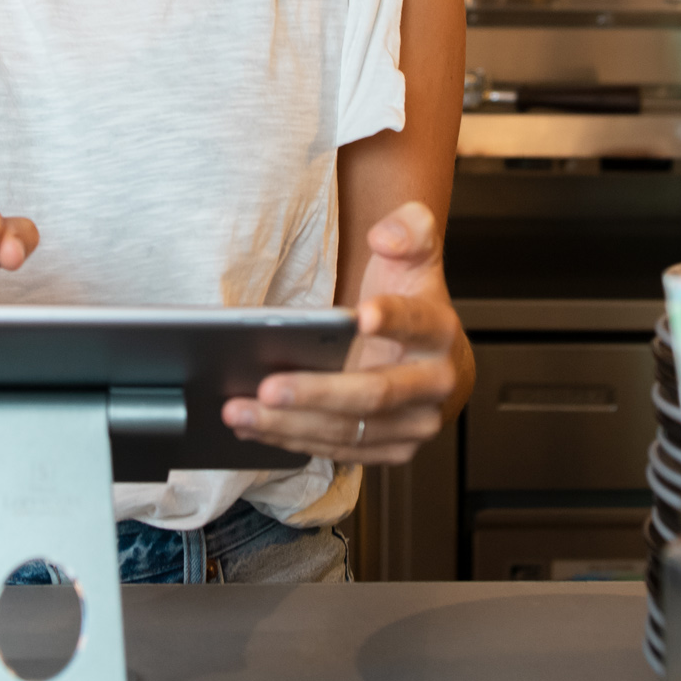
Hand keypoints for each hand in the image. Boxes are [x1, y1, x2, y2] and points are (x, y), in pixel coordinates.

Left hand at [222, 201, 463, 465]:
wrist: (433, 359)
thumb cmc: (412, 304)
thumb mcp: (415, 257)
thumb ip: (409, 231)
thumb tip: (386, 237)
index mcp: (440, 332)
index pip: (418, 322)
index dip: (392, 319)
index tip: (361, 315)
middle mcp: (435, 385)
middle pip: (375, 394)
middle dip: (317, 393)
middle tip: (267, 386)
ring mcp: (413, 425)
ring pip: (351, 431)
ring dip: (291, 425)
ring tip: (240, 410)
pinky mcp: (390, 450)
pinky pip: (340, 450)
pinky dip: (292, 440)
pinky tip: (253, 425)